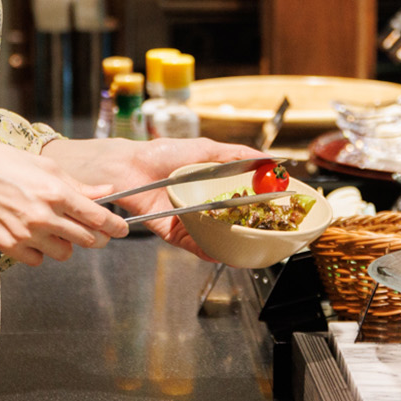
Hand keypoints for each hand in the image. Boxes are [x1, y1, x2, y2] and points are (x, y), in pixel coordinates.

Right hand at [0, 139, 127, 265]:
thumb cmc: (7, 163)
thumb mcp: (48, 167)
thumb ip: (79, 186)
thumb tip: (106, 192)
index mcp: (56, 193)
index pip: (97, 218)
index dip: (114, 226)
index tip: (122, 230)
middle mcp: (44, 216)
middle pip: (86, 240)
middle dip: (96, 237)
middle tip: (94, 232)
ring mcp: (25, 233)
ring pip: (64, 254)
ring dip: (66, 244)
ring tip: (56, 229)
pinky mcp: (9, 245)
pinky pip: (37, 260)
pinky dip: (40, 251)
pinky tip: (34, 235)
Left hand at [40, 138, 265, 259]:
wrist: (127, 166)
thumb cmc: (160, 153)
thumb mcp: (204, 148)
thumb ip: (235, 154)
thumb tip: (266, 157)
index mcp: (209, 183)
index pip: (238, 197)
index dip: (255, 205)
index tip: (274, 209)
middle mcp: (199, 203)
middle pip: (227, 219)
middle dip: (244, 229)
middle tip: (263, 233)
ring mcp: (185, 217)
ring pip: (211, 234)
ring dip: (227, 243)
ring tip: (245, 249)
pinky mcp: (170, 229)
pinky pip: (189, 242)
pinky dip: (204, 249)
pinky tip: (218, 252)